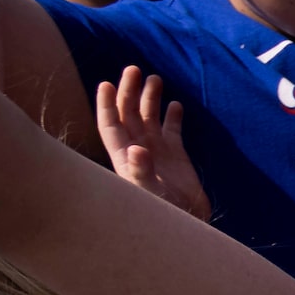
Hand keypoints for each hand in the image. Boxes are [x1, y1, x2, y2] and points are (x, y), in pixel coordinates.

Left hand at [94, 67, 209, 222]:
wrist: (189, 225)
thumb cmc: (164, 213)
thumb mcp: (150, 194)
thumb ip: (141, 171)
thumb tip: (137, 149)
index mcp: (125, 156)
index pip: (110, 124)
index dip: (106, 104)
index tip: (105, 83)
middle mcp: (138, 149)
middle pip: (128, 114)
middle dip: (129, 91)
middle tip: (134, 69)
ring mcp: (157, 151)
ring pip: (149, 117)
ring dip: (150, 98)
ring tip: (154, 79)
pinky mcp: (177, 156)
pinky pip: (172, 130)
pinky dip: (173, 116)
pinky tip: (176, 104)